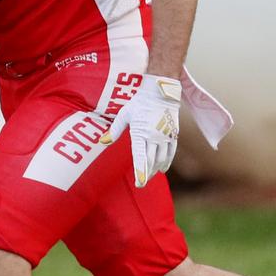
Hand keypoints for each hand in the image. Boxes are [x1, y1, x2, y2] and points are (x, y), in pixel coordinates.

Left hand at [100, 72, 181, 187]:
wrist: (161, 92)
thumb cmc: (140, 102)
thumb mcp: (125, 114)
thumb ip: (114, 130)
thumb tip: (102, 141)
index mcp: (140, 132)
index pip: (140, 156)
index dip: (140, 171)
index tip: (139, 184)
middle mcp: (154, 137)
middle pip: (151, 161)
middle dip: (146, 174)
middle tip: (141, 183)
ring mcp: (165, 136)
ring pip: (161, 159)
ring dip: (155, 170)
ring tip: (149, 176)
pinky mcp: (173, 134)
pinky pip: (171, 152)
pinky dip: (166, 162)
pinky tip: (162, 169)